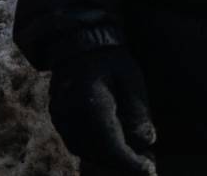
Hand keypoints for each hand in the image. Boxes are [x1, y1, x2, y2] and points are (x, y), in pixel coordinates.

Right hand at [48, 46, 157, 174]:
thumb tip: (147, 143)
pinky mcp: (58, 117)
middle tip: (144, 165)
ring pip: (84, 150)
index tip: (149, 170)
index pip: (111, 144)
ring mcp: (60, 117)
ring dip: (107, 158)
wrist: (79, 42)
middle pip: (97, 152)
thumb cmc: (111, 58)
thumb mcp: (132, 80)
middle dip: (121, 163)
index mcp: (92, 104)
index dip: (130, 162)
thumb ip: (138, 112)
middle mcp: (71, 115)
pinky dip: (93, 149)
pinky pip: (75, 142)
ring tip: (130, 157)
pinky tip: (110, 146)